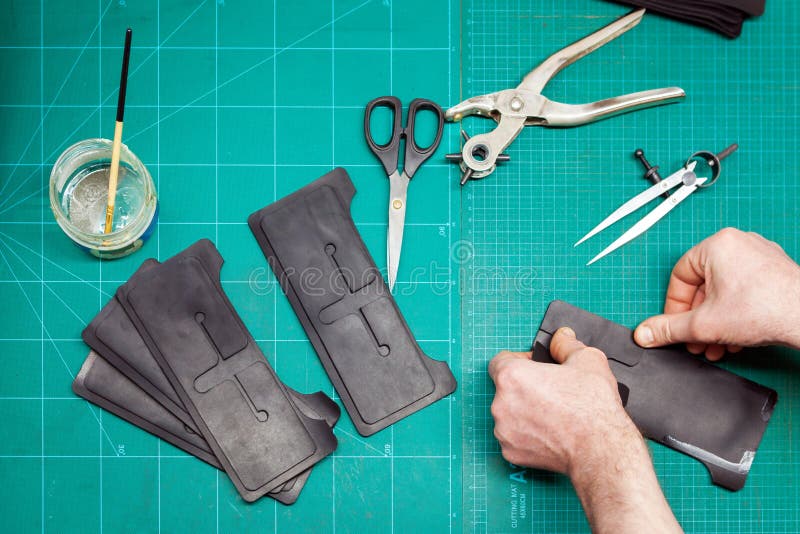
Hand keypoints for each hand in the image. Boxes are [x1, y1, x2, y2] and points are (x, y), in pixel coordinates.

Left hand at [488, 327, 631, 474]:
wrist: (601, 449)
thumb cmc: (592, 408)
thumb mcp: (587, 359)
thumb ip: (565, 344)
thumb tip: (561, 338)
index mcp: (512, 376)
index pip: (500, 361)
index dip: (519, 361)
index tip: (535, 367)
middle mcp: (501, 403)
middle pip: (505, 388)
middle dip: (524, 388)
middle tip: (550, 391)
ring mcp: (504, 430)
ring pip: (509, 414)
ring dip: (524, 411)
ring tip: (552, 413)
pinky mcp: (510, 452)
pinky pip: (514, 437)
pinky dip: (527, 434)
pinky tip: (549, 432)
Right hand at [634, 228, 799, 359]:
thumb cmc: (765, 310)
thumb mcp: (702, 325)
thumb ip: (669, 329)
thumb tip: (645, 333)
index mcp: (716, 245)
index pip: (680, 277)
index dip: (674, 307)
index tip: (676, 326)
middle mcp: (739, 244)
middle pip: (703, 287)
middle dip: (698, 320)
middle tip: (696, 341)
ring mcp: (760, 256)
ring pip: (724, 292)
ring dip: (716, 322)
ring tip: (717, 345)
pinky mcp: (776, 271)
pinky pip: (744, 291)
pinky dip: (736, 314)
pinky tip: (737, 338)